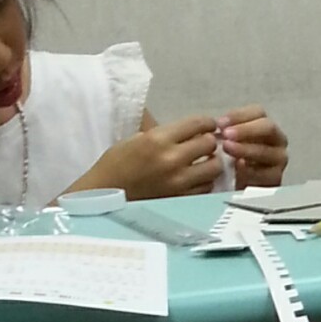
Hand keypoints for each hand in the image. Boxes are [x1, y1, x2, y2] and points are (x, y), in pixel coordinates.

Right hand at [93, 116, 222, 200]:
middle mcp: (172, 159)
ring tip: (204, 162)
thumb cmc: (117, 163)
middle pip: (209, 145)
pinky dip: (205, 181)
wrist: (106, 193)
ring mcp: (179, 182)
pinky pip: (206, 187)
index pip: (196, 124)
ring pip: (214, 168)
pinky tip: (197, 178)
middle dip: (209, 142)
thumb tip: (190, 130)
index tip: (209, 125)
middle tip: (204, 144)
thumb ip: (165, 134)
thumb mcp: (137, 138)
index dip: (207, 122)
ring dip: (211, 162)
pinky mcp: (181, 199)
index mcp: (158, 139)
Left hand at [219, 105, 287, 188]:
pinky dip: (250, 170)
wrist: (237, 187)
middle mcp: (277, 140)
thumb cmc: (232, 159)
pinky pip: (265, 173)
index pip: (258, 112)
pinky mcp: (277, 178)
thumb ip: (226, 131)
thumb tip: (217, 126)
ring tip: (227, 149)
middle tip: (226, 135)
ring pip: (266, 150)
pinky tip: (236, 168)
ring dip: (245, 149)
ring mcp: (279, 159)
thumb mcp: (227, 141)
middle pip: (268, 127)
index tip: (219, 123)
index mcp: (265, 125)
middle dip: (245, 130)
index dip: (238, 115)